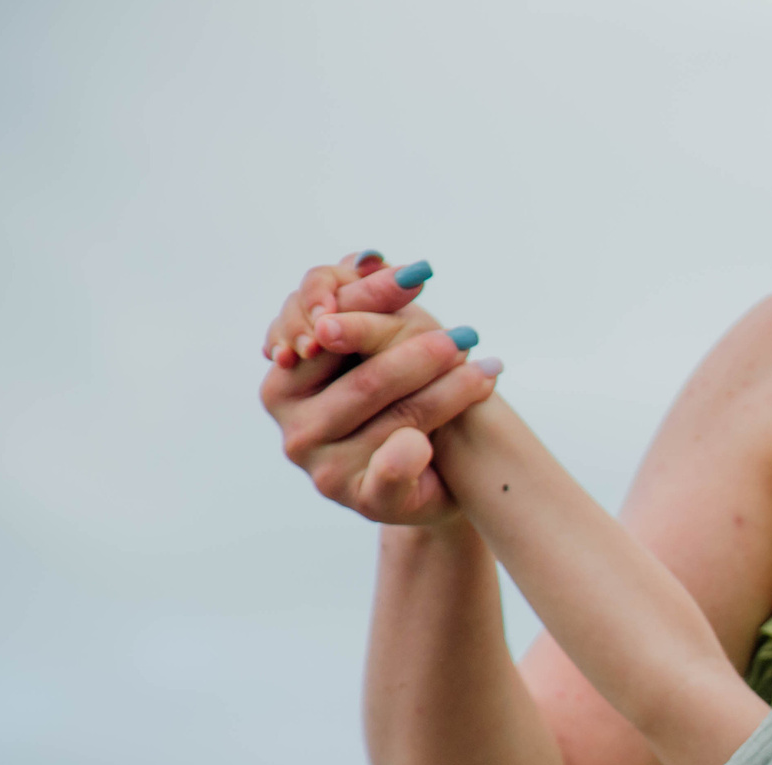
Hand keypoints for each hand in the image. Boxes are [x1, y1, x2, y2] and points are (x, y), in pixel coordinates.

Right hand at [257, 252, 499, 526]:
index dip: (370, 302)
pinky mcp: (361, 500)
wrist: (434, 476)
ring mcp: (323, 469)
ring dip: (448, 392)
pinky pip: (390, 471)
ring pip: (396, 418)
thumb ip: (366, 307)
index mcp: (284, 383)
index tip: (416, 278)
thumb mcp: (382, 350)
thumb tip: (371, 257)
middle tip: (464, 333)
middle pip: (365, 380)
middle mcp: (293, 428)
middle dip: (418, 351)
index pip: (326, 333)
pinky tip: (431, 441)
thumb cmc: (400, 402)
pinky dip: (408, 455)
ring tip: (488, 371)